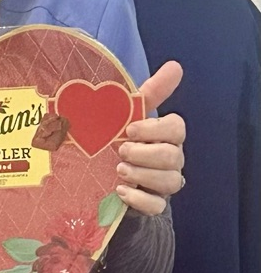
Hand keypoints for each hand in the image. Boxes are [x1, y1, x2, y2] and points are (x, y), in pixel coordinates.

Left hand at [116, 60, 185, 214]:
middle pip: (174, 156)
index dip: (156, 129)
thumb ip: (150, 92)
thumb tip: (176, 66)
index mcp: (164, 134)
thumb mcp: (124, 113)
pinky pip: (157, 206)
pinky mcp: (152, 204)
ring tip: (119, 170)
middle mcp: (169, 158)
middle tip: (121, 151)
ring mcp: (162, 183)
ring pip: (170, 182)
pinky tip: (120, 190)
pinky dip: (139, 199)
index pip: (177, 128)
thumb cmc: (114, 136)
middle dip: (146, 154)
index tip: (129, 130)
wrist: (95, 173)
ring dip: (143, 175)